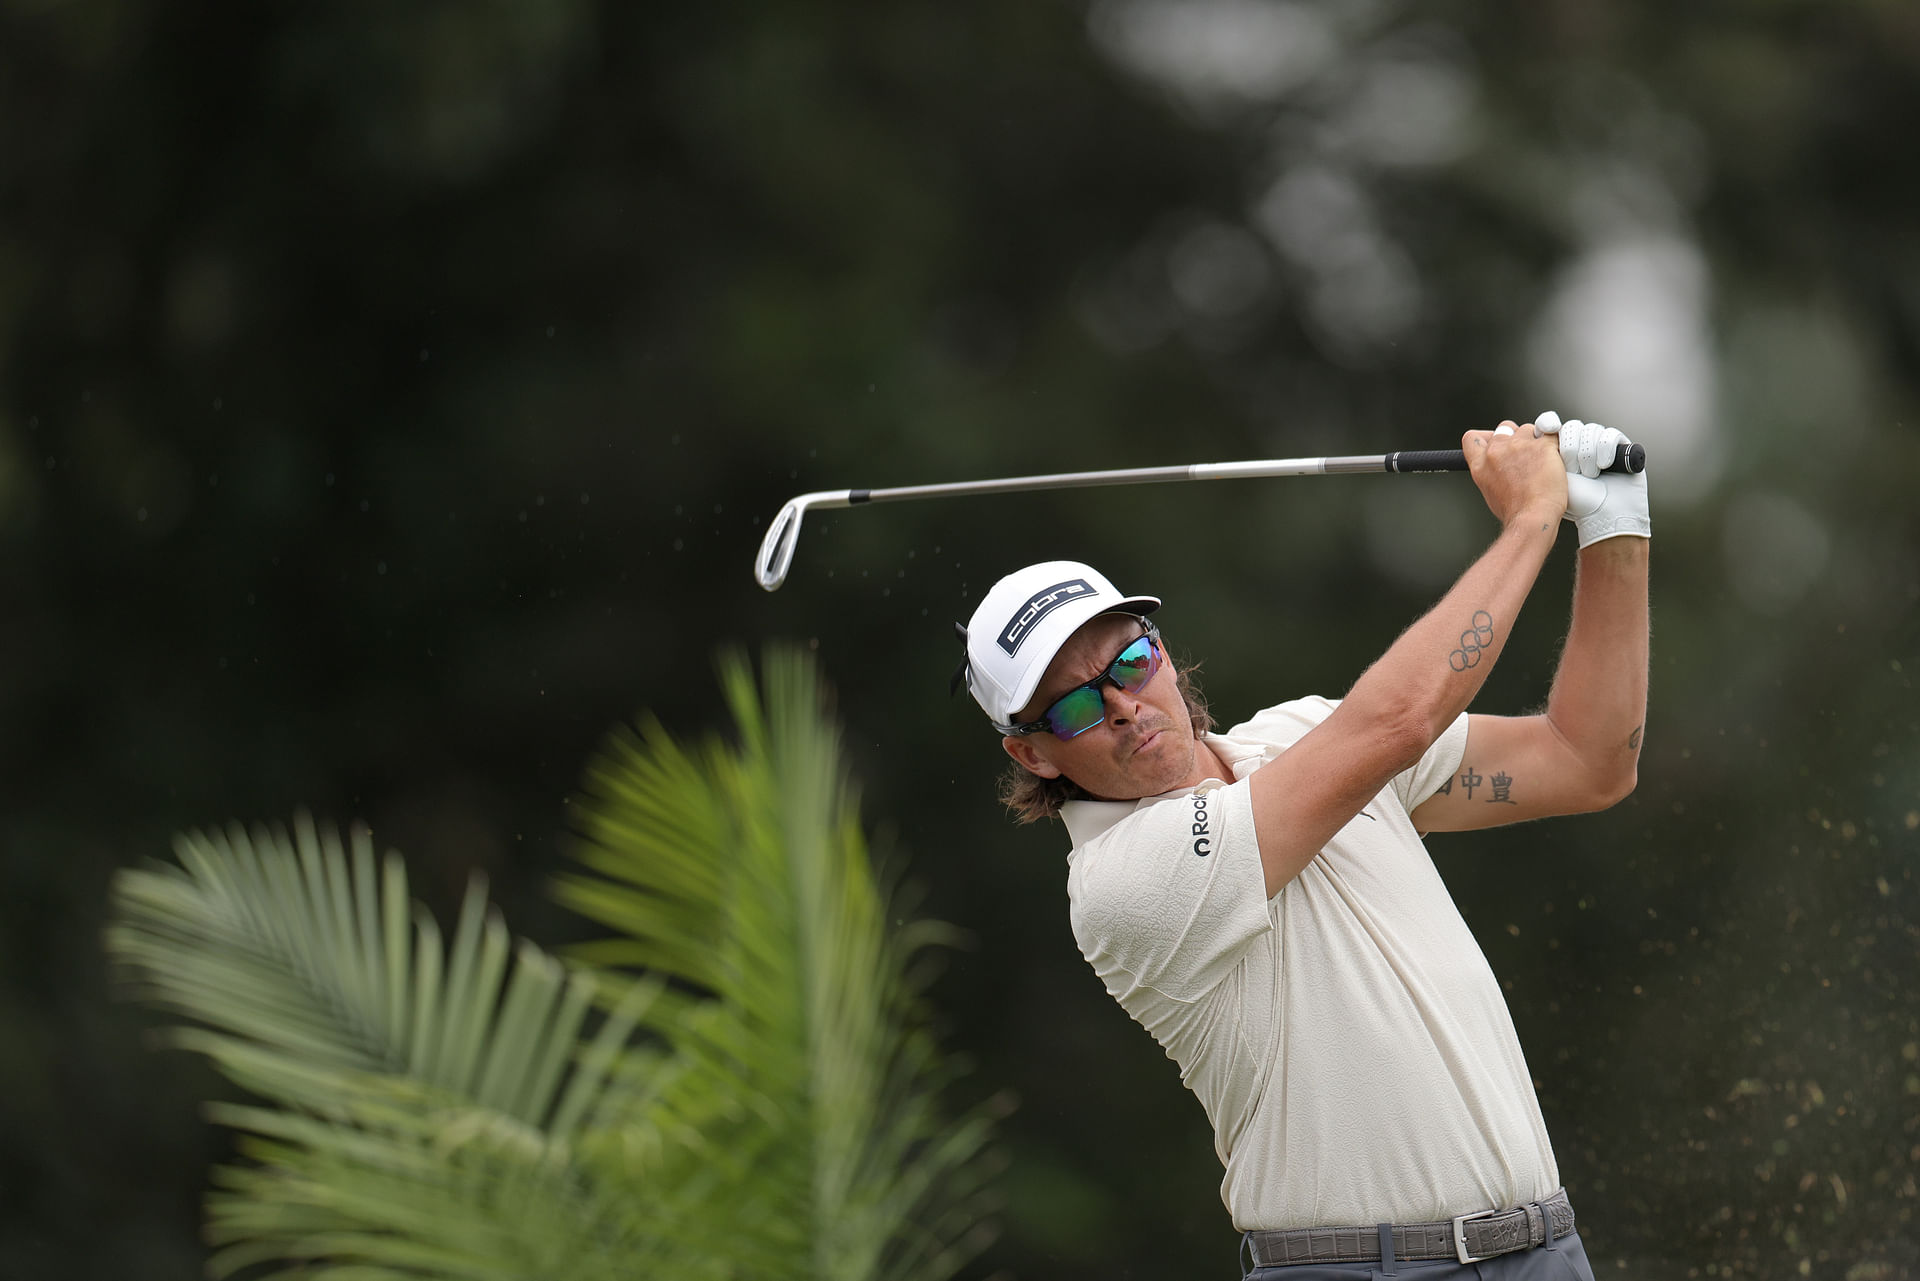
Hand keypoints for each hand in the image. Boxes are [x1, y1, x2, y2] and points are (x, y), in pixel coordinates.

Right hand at [1462, 421, 1565, 529]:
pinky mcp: (1542, 446)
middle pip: (1505, 427)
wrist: (1532, 518)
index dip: (1486, 437)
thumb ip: (1491, 472)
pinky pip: (1551, 434)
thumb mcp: (1490, 491)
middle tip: (1526, 455)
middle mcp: (1497, 451)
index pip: (1472, 438)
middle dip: (1515, 437)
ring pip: (1529, 429)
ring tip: (1542, 463)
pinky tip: (1556, 459)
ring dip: (1535, 441)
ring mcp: (1519, 446)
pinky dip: (1555, 444)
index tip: (1496, 442)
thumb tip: (1500, 468)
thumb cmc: (1514, 511)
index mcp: (1480, 464)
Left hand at [1535, 411, 1650, 546]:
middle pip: (1572, 427)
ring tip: (1589, 475)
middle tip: (1573, 470)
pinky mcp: (1622, 447)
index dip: (1547, 422)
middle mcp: (1580, 445)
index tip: (1547, 428)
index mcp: (1559, 450)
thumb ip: (1539, 455)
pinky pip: (1610, 435)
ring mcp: (1601, 445)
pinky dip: (1605, 448)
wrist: (1603, 516)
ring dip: (1588, 453)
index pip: (1550, 424)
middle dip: (1571, 448)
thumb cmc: (1575, 503)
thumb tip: (1529, 432)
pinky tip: (1604, 465)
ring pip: (1591, 430)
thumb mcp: (1550, 477)